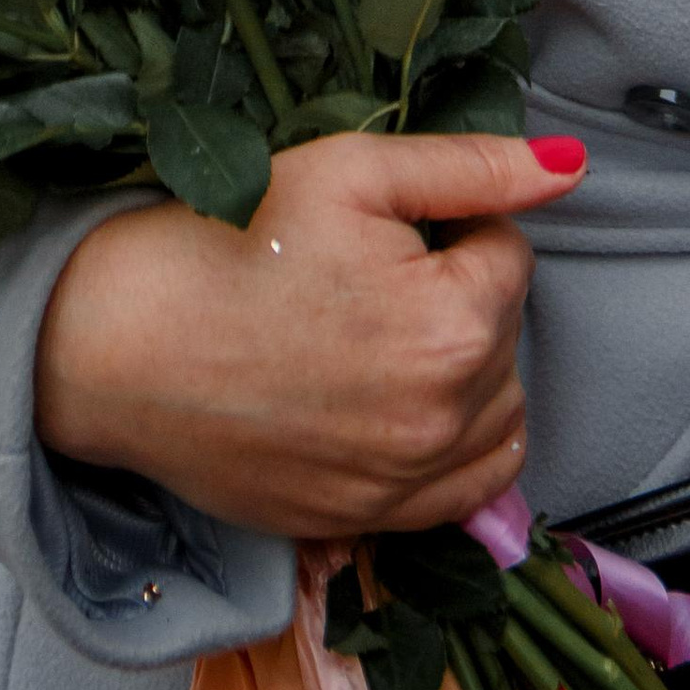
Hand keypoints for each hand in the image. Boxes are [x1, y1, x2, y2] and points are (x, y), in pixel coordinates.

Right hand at [34, 130, 583, 536]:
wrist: (120, 341)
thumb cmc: (230, 241)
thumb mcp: (355, 169)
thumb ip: (474, 167)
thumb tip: (570, 167)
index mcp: (451, 324)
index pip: (511, 252)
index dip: (456, 222)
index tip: (388, 224)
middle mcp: (439, 419)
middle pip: (506, 335)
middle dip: (463, 293)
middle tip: (376, 272)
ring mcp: (400, 484)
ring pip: (499, 415)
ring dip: (469, 372)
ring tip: (386, 333)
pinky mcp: (361, 522)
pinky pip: (462, 492)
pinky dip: (454, 447)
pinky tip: (399, 403)